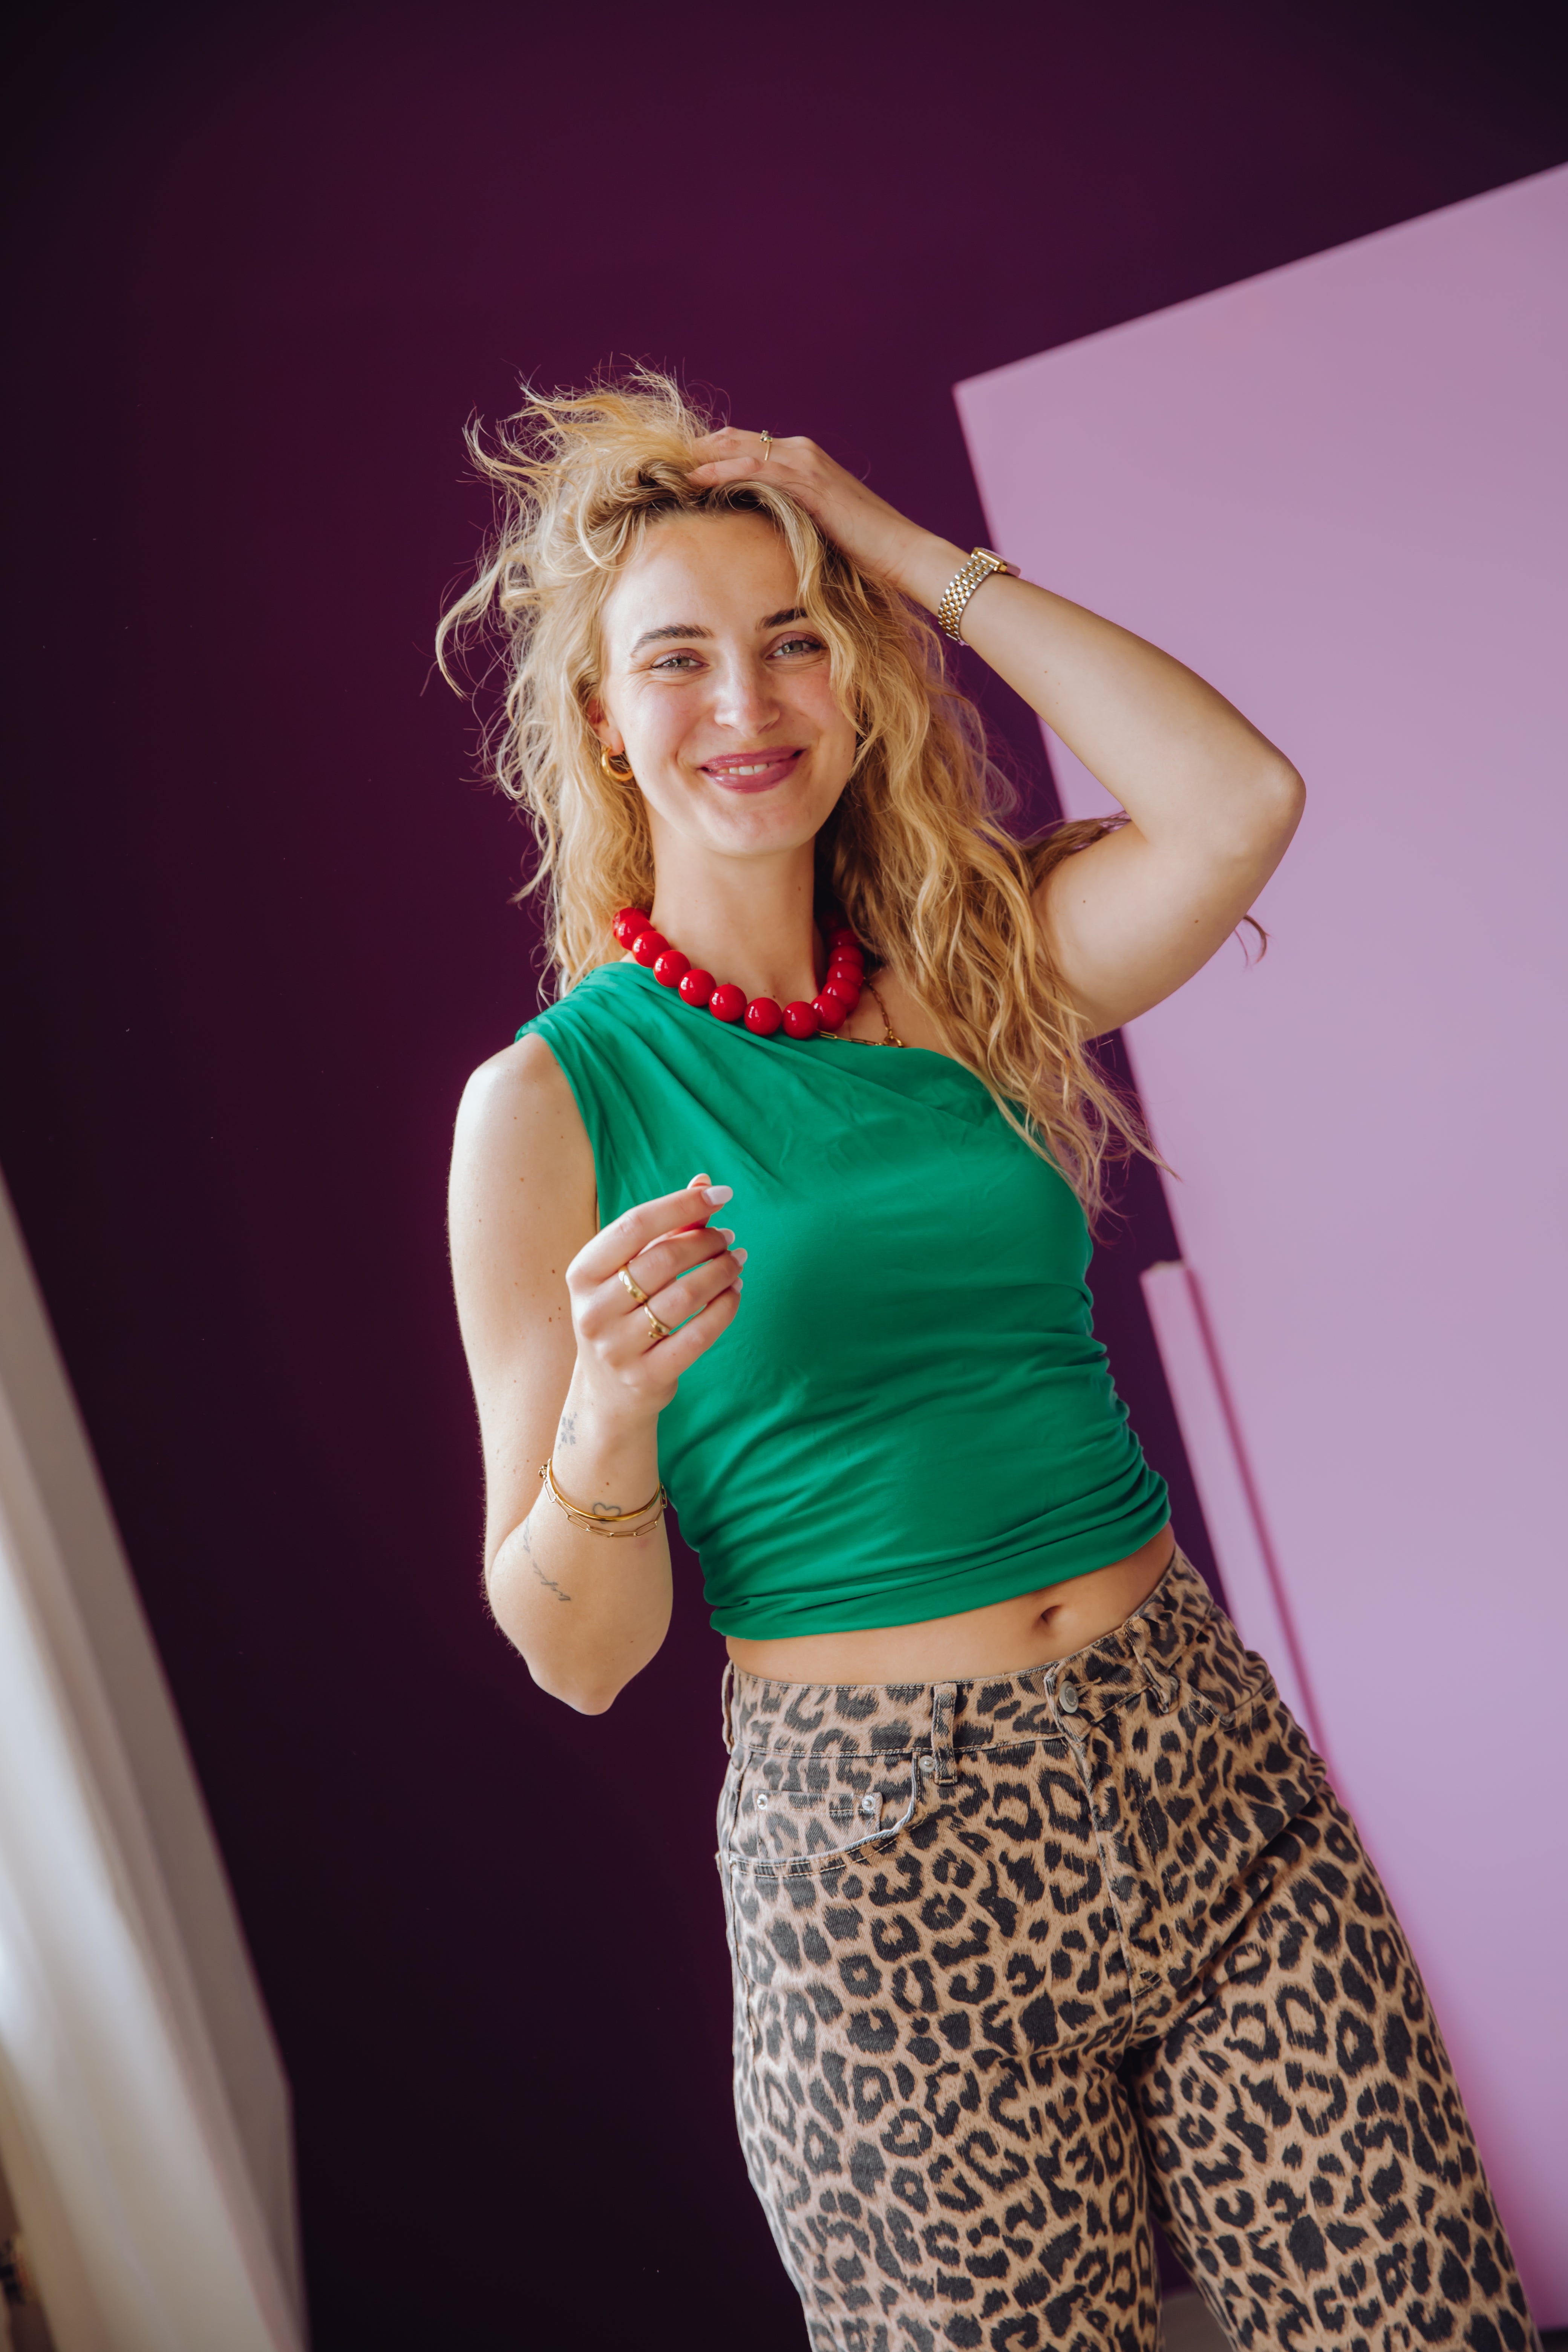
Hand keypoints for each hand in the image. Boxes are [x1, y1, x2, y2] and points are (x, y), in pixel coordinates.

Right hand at [565, 1175, 743, 1424]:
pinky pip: (699, 1334)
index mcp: (583, 1273)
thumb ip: (666, 1228)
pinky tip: (736, 1292)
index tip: (722, 1195)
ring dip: (722, 1272)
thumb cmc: (624, 1313)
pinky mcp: (646, 1376)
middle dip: (707, 1242)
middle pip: (664, 1259)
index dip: (682, 1205)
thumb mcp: (630, 1270)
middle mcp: (593, 1310)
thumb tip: (705, 1183)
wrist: (608, 1392)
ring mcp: (617, 1347)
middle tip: (729, 1238)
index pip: (635, 1225)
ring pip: (685, 1296)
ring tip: (737, 1262)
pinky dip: (725, 1308)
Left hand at [688, 429, 953, 602]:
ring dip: (701, 457)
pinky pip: (758, 469)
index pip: (745, 446)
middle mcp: (802, 452)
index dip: (708, 454)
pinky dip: (724, 471)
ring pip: (741, 448)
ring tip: (666, 468)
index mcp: (802, 459)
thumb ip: (786, 515)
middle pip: (735, 439)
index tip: (675, 468)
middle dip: (696, 449)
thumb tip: (754, 529)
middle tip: (658, 462)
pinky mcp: (811, 483)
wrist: (901, 553)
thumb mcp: (815, 525)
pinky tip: (696, 479)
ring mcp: (807, 464)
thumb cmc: (863, 548)